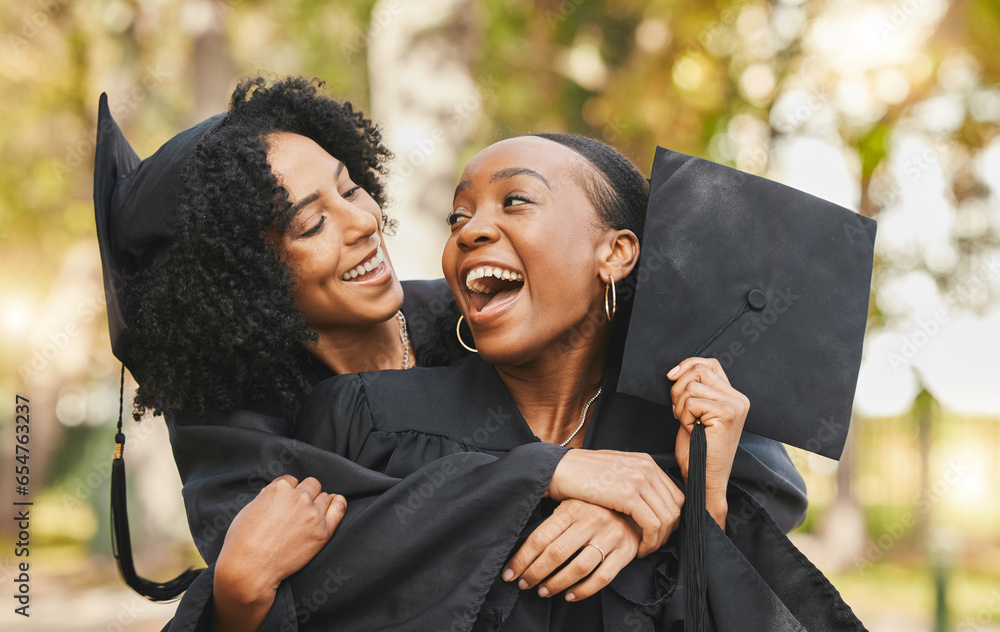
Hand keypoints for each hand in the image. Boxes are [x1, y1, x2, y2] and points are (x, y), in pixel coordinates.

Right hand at [213, 476, 345, 631]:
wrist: (249, 569)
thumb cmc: (242, 542)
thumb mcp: (250, 509)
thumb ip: (268, 496)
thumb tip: (278, 492)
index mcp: (279, 488)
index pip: (292, 481)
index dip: (288, 493)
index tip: (285, 504)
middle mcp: (299, 497)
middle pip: (311, 486)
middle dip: (305, 495)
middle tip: (297, 512)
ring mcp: (313, 513)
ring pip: (324, 496)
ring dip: (318, 503)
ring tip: (309, 518)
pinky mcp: (323, 531)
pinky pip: (339, 506)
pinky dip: (337, 504)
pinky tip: (333, 506)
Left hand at [502, 499, 643, 601]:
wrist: (635, 506)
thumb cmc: (594, 508)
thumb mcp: (571, 503)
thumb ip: (551, 518)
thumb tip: (519, 534)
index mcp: (572, 508)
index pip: (540, 538)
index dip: (522, 559)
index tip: (509, 574)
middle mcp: (591, 521)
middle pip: (556, 553)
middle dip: (535, 573)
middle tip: (524, 584)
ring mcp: (609, 536)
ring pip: (579, 567)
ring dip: (557, 584)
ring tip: (543, 591)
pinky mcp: (624, 552)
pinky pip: (602, 577)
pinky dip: (584, 591)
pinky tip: (570, 596)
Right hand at [547, 450, 683, 555]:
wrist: (560, 470)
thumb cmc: (582, 475)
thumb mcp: (615, 471)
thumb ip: (635, 481)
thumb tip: (649, 503)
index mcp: (645, 461)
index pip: (675, 495)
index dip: (671, 519)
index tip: (659, 533)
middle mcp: (646, 467)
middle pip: (675, 507)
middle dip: (668, 532)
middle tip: (653, 545)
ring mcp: (638, 479)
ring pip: (667, 517)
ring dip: (659, 539)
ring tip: (645, 549)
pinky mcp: (627, 494)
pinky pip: (652, 524)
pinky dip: (650, 541)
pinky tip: (639, 548)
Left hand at [669, 357, 748, 528]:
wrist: (704, 478)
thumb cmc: (697, 449)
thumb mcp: (695, 413)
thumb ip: (695, 391)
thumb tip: (676, 371)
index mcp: (733, 396)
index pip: (709, 363)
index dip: (687, 364)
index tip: (671, 376)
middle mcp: (739, 398)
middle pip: (698, 369)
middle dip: (678, 388)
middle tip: (679, 412)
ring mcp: (735, 405)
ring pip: (691, 385)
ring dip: (680, 406)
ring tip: (688, 424)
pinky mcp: (726, 413)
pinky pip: (691, 401)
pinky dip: (684, 415)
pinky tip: (692, 429)